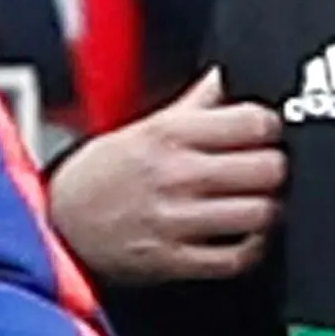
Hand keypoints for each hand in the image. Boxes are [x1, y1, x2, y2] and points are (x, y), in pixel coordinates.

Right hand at [47, 70, 286, 285]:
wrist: (58, 224)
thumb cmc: (101, 175)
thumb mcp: (143, 126)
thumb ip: (195, 104)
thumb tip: (228, 75)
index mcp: (170, 134)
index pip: (254, 122)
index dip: (271, 128)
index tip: (267, 135)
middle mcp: (175, 175)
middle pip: (267, 168)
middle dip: (276, 168)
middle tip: (267, 171)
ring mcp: (175, 221)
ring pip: (258, 214)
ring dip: (268, 210)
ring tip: (258, 203)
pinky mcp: (172, 261)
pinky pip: (236, 258)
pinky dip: (251, 248)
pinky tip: (245, 236)